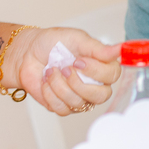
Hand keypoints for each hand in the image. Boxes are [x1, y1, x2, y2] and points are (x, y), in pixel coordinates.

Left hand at [7, 27, 121, 115]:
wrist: (27, 53)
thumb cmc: (53, 43)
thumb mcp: (77, 40)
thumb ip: (99, 48)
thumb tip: (121, 49)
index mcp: (103, 66)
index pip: (112, 76)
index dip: (95, 71)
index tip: (78, 61)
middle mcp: (95, 84)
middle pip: (100, 96)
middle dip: (78, 83)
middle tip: (65, 68)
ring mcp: (80, 97)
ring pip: (78, 102)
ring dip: (59, 85)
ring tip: (52, 71)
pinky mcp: (63, 106)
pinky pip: (62, 108)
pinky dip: (50, 94)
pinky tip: (47, 82)